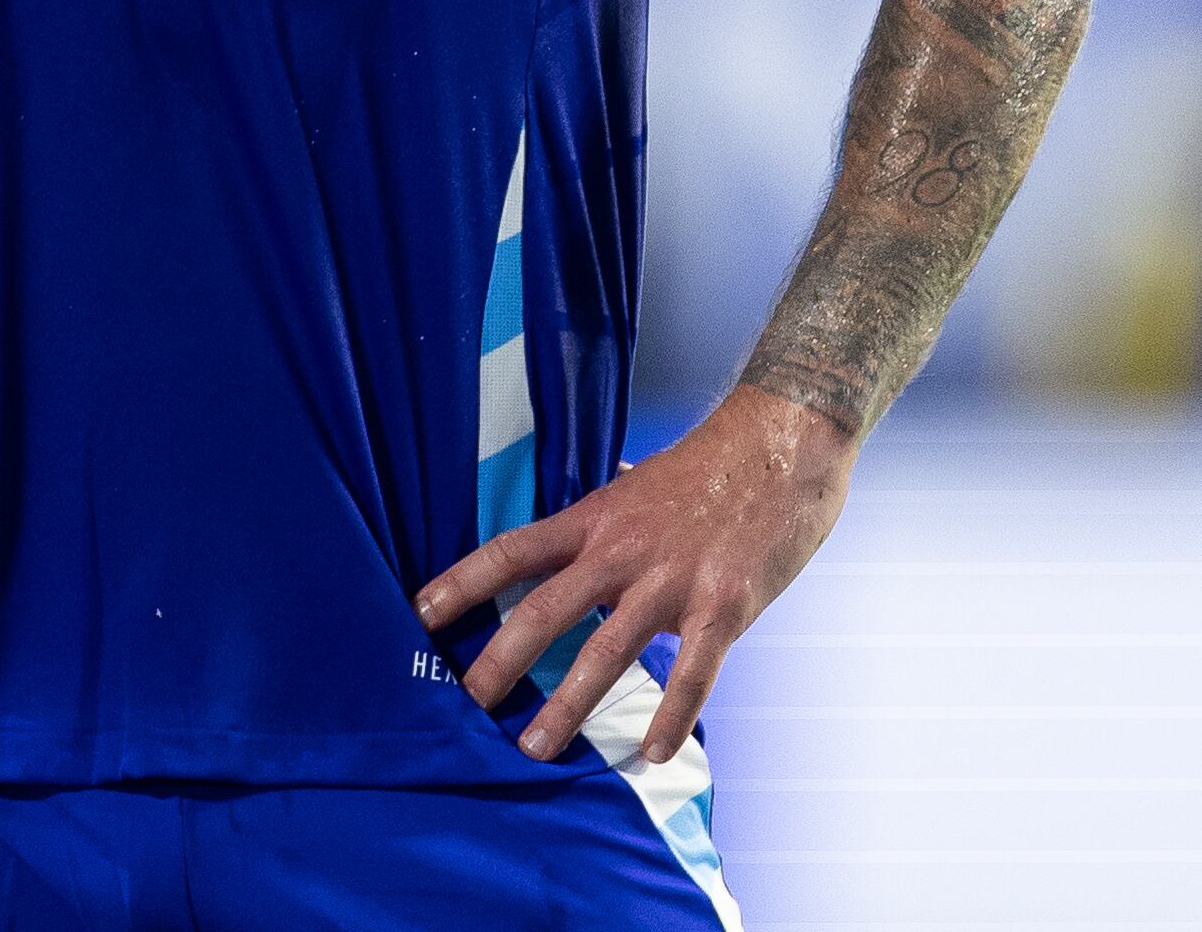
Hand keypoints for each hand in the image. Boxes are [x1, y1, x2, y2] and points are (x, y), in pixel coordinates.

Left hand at [413, 386, 851, 765]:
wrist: (781, 447)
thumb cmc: (709, 464)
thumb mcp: (639, 481)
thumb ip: (610, 506)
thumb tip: (597, 499)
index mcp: (595, 519)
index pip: (513, 552)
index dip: (462, 582)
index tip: (420, 614)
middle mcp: (621, 551)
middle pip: (544, 611)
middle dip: (499, 661)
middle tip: (466, 702)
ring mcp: (670, 581)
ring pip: (606, 654)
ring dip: (567, 707)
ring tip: (535, 747)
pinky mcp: (722, 608)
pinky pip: (691, 675)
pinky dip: (670, 717)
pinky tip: (650, 753)